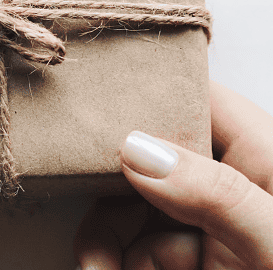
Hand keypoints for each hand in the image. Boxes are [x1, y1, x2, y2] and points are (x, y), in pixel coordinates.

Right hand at [74, 80, 272, 268]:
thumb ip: (217, 193)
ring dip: (104, 236)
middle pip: (146, 154)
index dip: (146, 93)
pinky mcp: (183, 254)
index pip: (196, 98)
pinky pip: (132, 245)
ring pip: (129, 204)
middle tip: (88, 210)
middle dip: (110, 188)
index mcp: (260, 153)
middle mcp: (223, 179)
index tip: (96, 109)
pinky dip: (112, 260)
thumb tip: (138, 148)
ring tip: (97, 268)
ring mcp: (200, 220)